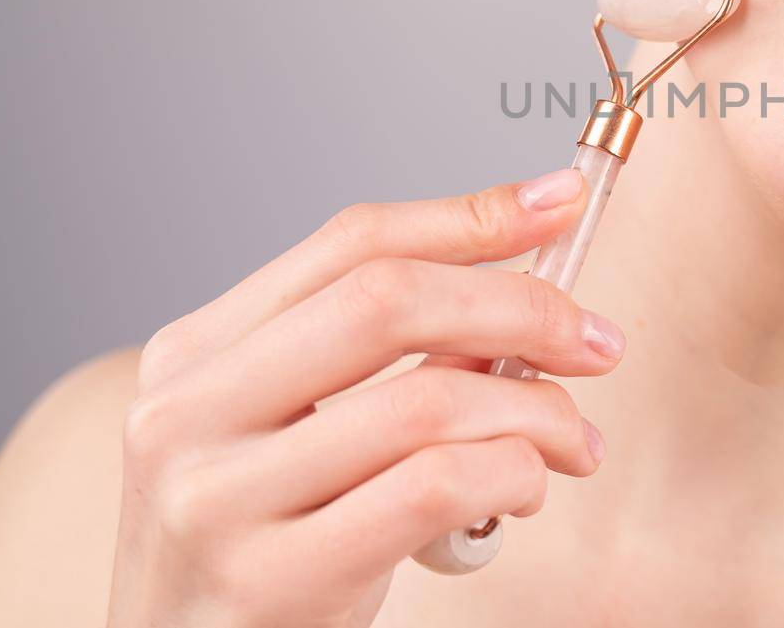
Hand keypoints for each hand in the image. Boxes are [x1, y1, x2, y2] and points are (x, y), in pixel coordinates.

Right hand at [104, 168, 623, 627]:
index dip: (470, 216)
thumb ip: (388, 360)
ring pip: (427, 401)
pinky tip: (526, 490)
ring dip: (535, 411)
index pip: (352, 242)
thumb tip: (528, 273)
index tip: (559, 204)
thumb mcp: (296, 435)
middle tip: (594, 341)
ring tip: (570, 440)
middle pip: (389, 300)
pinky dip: (512, 474)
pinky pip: (434, 488)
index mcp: (194, 353)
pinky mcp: (268, 579)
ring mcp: (217, 499)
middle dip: (521, 307)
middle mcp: (189, 413)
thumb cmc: (262, 549)